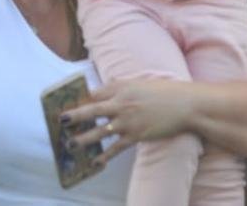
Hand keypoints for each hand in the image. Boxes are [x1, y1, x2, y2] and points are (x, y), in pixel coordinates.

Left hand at [61, 79, 195, 166]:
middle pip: (91, 110)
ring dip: (83, 139)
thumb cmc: (165, 92)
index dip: (81, 100)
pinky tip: (96, 161)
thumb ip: (122, 87)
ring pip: (99, 131)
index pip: (96, 94)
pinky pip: (116, 148)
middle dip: (74, 117)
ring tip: (70, 145)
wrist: (185, 105)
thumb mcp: (140, 84)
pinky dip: (105, 155)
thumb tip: (107, 89)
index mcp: (122, 88)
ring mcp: (128, 121)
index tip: (71, 105)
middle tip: (61, 121)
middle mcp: (121, 104)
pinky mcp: (136, 136)